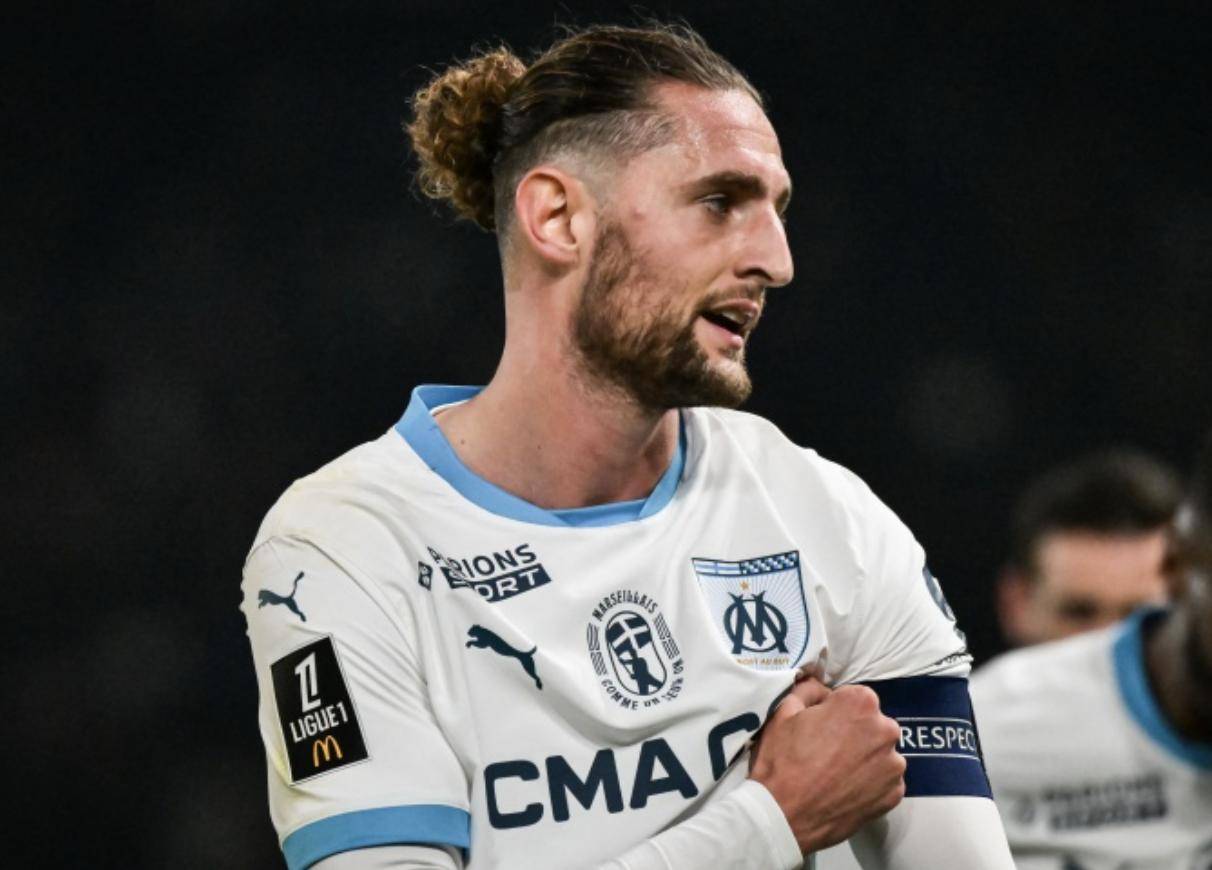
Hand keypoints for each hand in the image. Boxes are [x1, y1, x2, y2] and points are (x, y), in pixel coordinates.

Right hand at [749, 679, 904, 853]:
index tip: (820, 726)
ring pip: (881, 753)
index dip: (835, 710)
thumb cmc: (782, 760)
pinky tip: (846, 790)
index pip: (854, 697)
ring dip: (865, 758)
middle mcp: (886, 730)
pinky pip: (885, 780)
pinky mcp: (895, 794)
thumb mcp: (783, 712)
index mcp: (861, 703)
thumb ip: (808, 690)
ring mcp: (894, 765)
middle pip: (872, 724)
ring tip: (836, 774)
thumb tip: (820, 687)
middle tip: (827, 751)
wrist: (784, 816)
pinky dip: (870, 783)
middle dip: (855, 732)